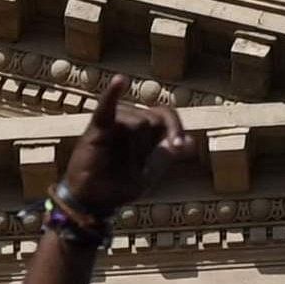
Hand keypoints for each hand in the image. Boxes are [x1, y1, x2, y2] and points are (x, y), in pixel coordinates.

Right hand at [61, 75, 187, 217]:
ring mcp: (113, 122)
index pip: (164, 114)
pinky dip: (112, 93)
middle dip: (148, 144)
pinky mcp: (98, 127)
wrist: (93, 202)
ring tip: (116, 164)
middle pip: (152, 118)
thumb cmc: (117, 187)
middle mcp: (128, 120)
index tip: (178, 146)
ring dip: (133, 147)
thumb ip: (167, 155)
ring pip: (137, 121)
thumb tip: (191, 142)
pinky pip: (107, 107)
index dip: (175, 126)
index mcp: (142, 130)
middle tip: (132, 166)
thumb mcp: (149, 174)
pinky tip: (119, 81)